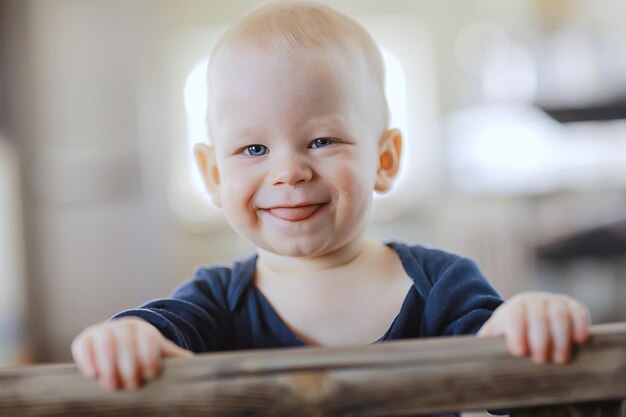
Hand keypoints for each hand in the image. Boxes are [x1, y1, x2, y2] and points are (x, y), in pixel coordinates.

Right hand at [71, 317, 192, 389]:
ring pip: (104, 343)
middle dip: (128, 364)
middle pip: (126, 342)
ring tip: (112, 385)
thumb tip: (198, 365)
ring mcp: (103, 331)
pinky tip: (92, 374)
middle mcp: (124, 327)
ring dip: (107, 365)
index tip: (151, 373)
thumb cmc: (144, 352)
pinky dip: (86, 358)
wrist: (120, 340)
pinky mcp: (84, 340)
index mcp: (146, 330)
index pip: (148, 339)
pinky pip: (83, 346)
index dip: (150, 356)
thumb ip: (176, 358)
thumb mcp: (161, 352)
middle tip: (131, 385)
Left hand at [478, 291, 590, 363]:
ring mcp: (554, 301)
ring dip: (561, 338)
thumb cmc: (511, 331)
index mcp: (513, 307)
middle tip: (541, 360)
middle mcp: (534, 300)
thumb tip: (473, 352)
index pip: (514, 317)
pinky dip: (580, 325)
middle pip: (538, 317)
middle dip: (540, 340)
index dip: (517, 334)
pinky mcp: (573, 306)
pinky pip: (578, 312)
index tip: (519, 352)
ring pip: (559, 315)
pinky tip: (579, 341)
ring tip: (560, 359)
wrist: (530, 315)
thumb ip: (487, 341)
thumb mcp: (497, 334)